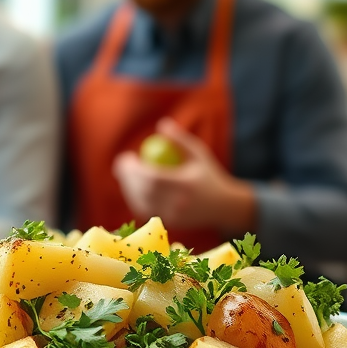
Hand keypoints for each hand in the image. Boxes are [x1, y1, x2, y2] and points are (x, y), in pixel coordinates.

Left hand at [112, 118, 255, 236]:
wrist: (224, 207)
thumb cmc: (209, 175)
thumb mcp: (199, 153)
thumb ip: (180, 139)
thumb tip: (161, 124)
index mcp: (186, 185)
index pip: (153, 178)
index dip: (134, 169)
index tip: (127, 156)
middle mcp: (178, 203)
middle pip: (144, 192)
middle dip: (127, 177)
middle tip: (121, 164)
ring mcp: (174, 216)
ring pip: (141, 203)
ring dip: (128, 188)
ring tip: (125, 173)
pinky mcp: (170, 223)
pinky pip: (146, 211)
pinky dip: (136, 198)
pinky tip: (132, 186)